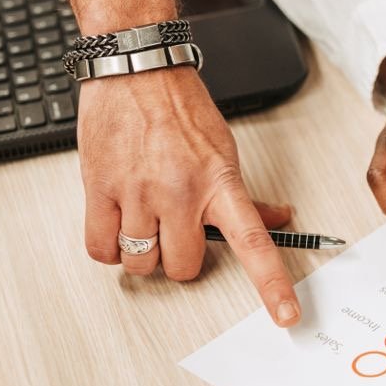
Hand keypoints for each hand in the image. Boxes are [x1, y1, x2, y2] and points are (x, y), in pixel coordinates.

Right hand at [79, 66, 301, 326]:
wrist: (136, 69)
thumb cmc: (179, 108)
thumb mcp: (225, 149)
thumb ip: (245, 194)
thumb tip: (280, 219)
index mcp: (220, 182)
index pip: (254, 242)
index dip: (271, 284)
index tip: (286, 317)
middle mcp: (181, 192)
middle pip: (183, 267)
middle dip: (180, 259)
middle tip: (177, 232)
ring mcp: (138, 193)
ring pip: (140, 263)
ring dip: (143, 252)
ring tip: (145, 220)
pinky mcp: (100, 190)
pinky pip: (101, 249)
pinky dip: (108, 248)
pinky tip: (117, 226)